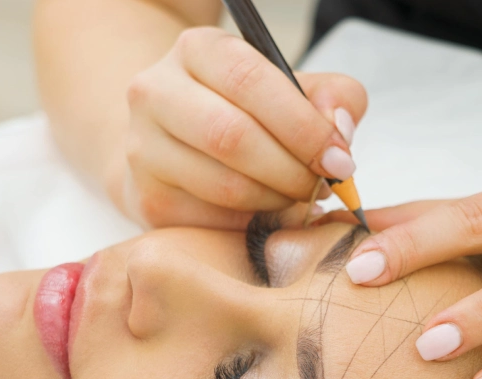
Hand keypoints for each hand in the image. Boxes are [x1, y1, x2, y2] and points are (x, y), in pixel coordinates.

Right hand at [121, 26, 366, 228]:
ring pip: (223, 185)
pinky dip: (253, 224)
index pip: (249, 81)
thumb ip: (331, 97)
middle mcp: (155, 92)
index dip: (302, 125)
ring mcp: (143, 148)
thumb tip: (339, 130)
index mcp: (197, 50)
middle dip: (292, 170)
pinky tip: (268, 214)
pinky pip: (213, 221)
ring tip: (297, 198)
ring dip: (276, 201)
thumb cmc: (245, 112)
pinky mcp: (148, 198)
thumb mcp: (290, 89)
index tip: (338, 159)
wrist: (176, 141)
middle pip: (232, 136)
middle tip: (322, 186)